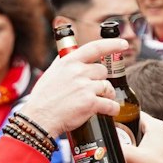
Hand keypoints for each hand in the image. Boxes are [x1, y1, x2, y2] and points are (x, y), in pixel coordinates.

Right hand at [10, 37, 129, 136]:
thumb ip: (62, 62)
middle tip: (94, 89)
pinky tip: (109, 111)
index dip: (112, 44)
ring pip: (108, 87)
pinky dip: (112, 109)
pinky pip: (110, 104)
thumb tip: (68, 52)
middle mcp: (78, 72)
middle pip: (103, 70)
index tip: (123, 44)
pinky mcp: (90, 103)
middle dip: (101, 80)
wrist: (39, 119)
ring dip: (107, 95)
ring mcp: (85, 87)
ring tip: (99, 102)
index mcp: (68, 62)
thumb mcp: (50, 73)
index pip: (94, 47)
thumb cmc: (42, 98)